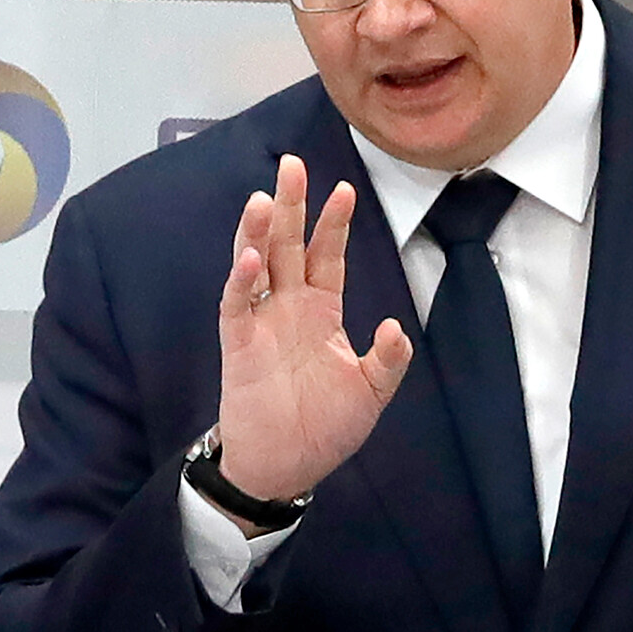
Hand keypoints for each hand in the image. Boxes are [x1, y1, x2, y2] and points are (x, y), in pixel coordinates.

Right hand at [214, 154, 411, 532]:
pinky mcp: (238, 344)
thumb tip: (395, 327)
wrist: (287, 468)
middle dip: (290, 205)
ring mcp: (262, 322)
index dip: (333, 223)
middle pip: (288, 244)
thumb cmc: (326, 428)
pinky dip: (241, 280)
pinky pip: (237, 304)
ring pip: (256, 264)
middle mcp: (289, 307)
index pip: (327, 255)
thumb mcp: (371, 393)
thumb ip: (387, 359)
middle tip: (292, 163)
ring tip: (262, 197)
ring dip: (257, 231)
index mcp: (321, 311)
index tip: (344, 189)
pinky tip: (249, 257)